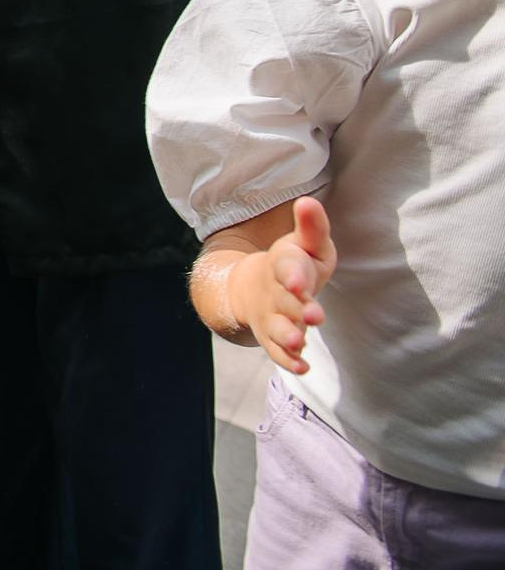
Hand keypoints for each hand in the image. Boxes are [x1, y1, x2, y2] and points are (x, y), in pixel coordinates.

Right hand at [227, 196, 335, 376]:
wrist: (254, 289)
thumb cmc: (294, 265)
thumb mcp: (304, 245)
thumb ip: (311, 228)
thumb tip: (308, 201)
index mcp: (283, 265)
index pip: (286, 267)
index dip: (292, 275)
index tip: (299, 283)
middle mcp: (274, 292)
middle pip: (284, 300)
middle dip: (298, 308)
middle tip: (314, 316)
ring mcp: (271, 316)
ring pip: (277, 328)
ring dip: (288, 336)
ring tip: (300, 342)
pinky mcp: (272, 338)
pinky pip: (277, 352)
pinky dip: (288, 360)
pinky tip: (302, 368)